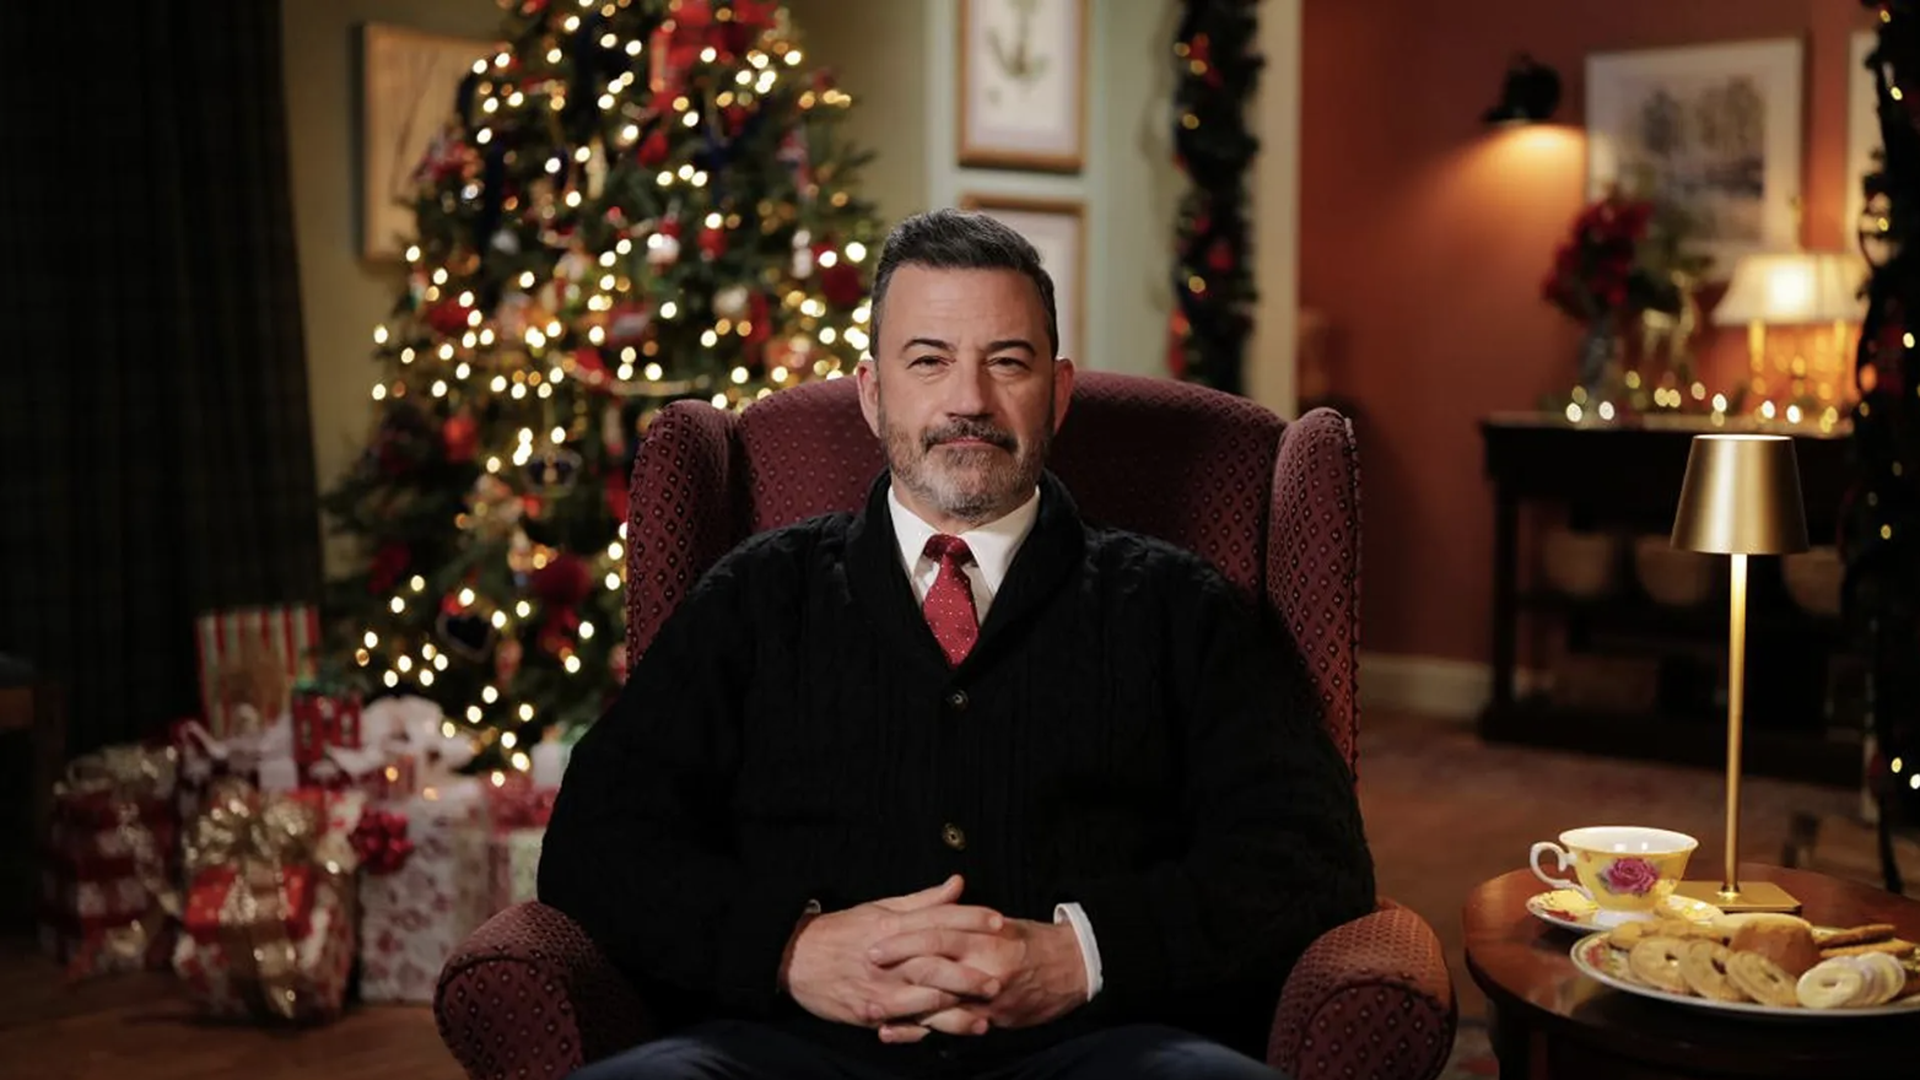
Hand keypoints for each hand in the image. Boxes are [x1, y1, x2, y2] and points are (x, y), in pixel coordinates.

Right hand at [780, 875, 1005, 1029]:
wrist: (795, 958)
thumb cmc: (841, 931)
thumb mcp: (879, 909)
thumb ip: (922, 901)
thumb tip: (957, 884)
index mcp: (892, 927)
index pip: (939, 919)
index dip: (971, 919)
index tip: (1000, 921)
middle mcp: (888, 958)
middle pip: (936, 964)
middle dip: (970, 974)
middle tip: (1000, 980)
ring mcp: (879, 988)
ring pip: (924, 1001)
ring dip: (956, 1011)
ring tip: (985, 1017)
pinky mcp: (869, 1013)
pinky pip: (903, 1025)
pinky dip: (926, 1030)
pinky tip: (948, 1034)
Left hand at [870, 916, 1087, 1043]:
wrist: (1074, 969)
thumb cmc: (1034, 942)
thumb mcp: (1002, 923)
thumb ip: (968, 917)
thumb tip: (943, 898)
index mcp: (986, 938)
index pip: (938, 933)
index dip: (905, 937)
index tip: (877, 938)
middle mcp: (985, 968)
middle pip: (933, 967)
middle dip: (897, 967)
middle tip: (865, 965)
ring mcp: (987, 999)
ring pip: (937, 1003)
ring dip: (901, 1006)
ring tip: (870, 1007)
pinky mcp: (991, 1021)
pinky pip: (949, 1028)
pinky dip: (918, 1031)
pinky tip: (893, 1033)